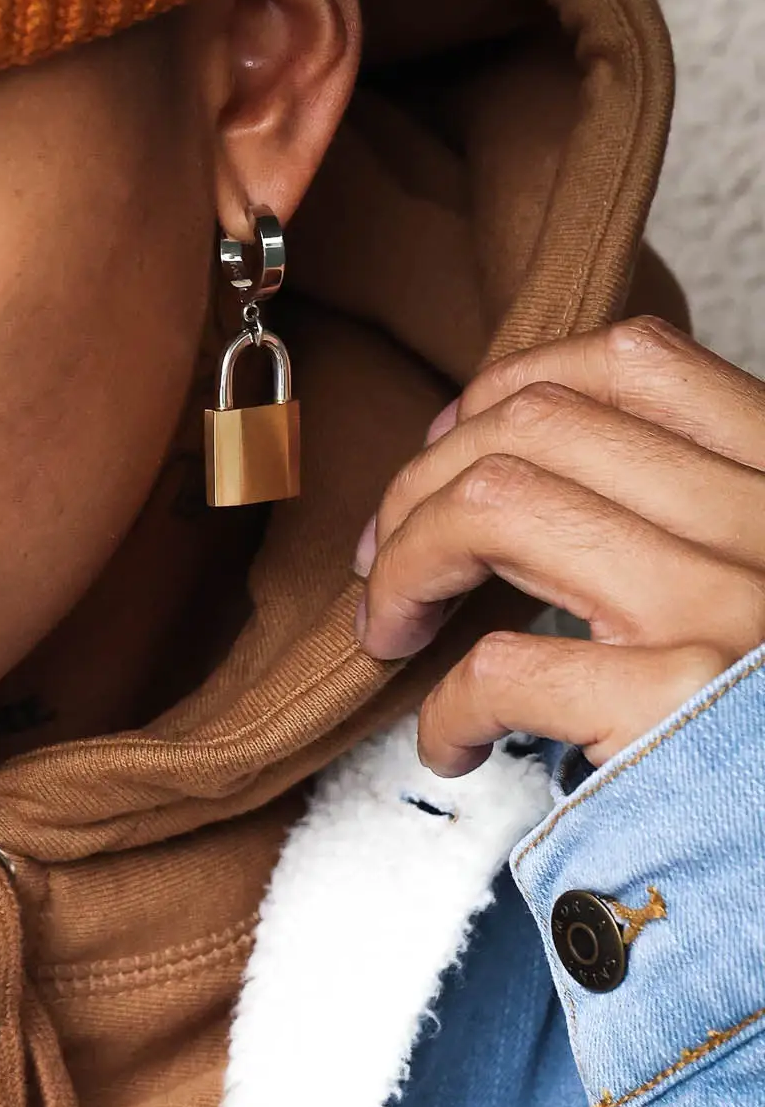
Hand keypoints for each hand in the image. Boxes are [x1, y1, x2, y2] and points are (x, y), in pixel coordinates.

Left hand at [354, 318, 764, 776]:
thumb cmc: (764, 733)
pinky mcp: (675, 705)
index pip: (634, 362)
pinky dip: (442, 708)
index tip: (447, 450)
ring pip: (494, 504)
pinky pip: (497, 666)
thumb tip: (529, 462)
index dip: (505, 391)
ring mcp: (725, 606)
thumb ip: (690, 517)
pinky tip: (452, 744)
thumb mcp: (758, 582)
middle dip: (419, 483)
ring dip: (404, 566)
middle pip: (536, 423)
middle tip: (381, 556)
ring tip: (391, 629)